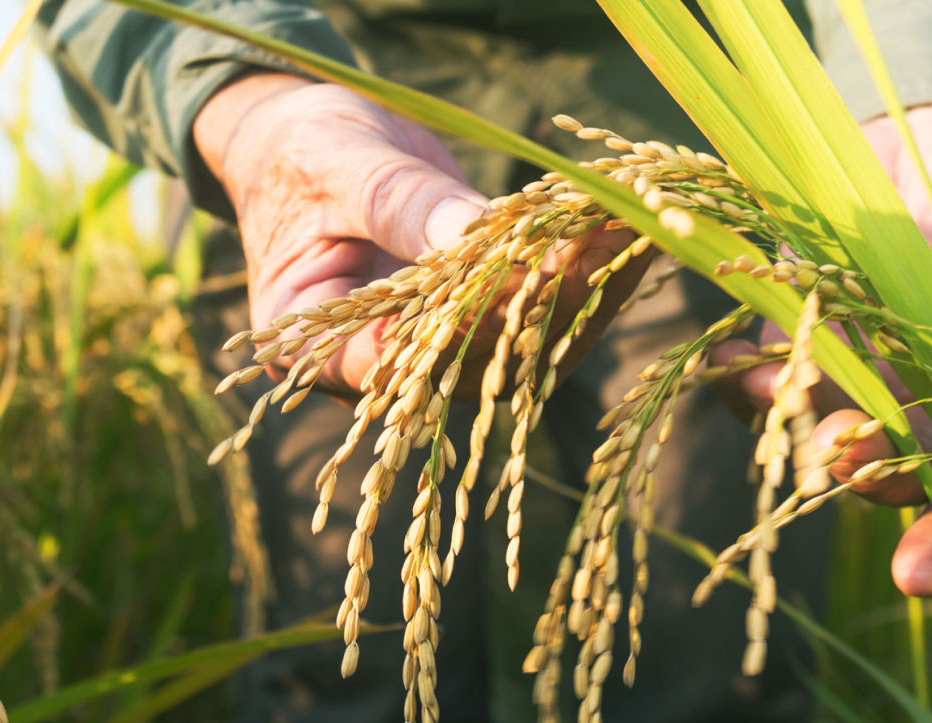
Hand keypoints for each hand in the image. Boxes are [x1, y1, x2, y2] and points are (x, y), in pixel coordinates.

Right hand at [195, 73, 646, 395]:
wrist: (310, 145)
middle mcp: (383, 368)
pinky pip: (539, 308)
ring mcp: (438, 349)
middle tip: (599, 242)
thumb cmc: (300, 153)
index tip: (522, 278)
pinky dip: (585, 268)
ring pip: (521, 343)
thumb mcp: (335, 164)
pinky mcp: (482, 319)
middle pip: (472, 357)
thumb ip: (397, 204)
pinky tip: (625, 225)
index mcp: (316, 346)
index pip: (392, 360)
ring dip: (582, 287)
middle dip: (541, 300)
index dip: (461, 326)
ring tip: (631, 227)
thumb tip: (470, 234)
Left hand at [715, 104, 931, 596]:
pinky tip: (734, 371)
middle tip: (839, 458)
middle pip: (904, 465)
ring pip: (828, 428)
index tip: (920, 577)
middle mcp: (931, 398)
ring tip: (774, 406)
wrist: (913, 129)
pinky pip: (767, 380)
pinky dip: (749, 382)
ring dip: (800, 429)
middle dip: (871, 471)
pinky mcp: (796, 338)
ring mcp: (858, 373)